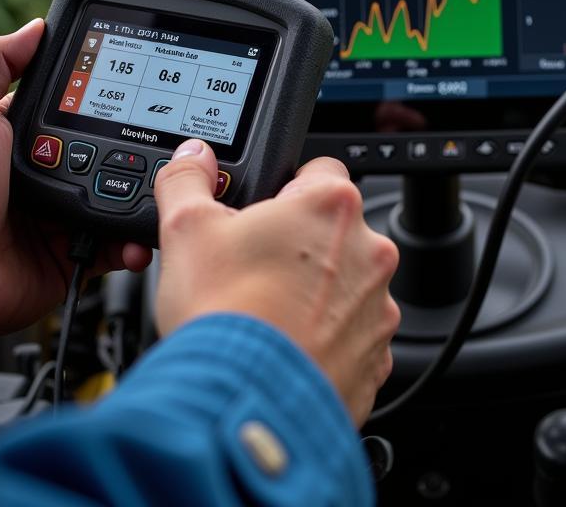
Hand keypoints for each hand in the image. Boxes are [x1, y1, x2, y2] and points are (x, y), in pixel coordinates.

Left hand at [0, 20, 151, 335]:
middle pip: (108, 149)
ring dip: (143, 192)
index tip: (138, 89)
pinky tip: (139, 227)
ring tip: (158, 184)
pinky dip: (132, 237)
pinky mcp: (72, 251)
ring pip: (121, 194)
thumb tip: (34, 27)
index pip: (76, 108)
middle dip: (136, 147)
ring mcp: (60, 212)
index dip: (105, 99)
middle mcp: (45, 172)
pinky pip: (115, 240)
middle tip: (159, 140)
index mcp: (21, 137)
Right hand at [154, 141, 400, 425]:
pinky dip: (326, 341)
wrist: (243, 404)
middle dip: (300, 246)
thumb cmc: (222, 315)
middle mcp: (370, 251)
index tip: (265, 216)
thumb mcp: (186, 231)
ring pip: (346, 285)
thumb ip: (188, 183)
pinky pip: (352, 337)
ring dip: (316, 294)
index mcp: (332, 206)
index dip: (287, 191)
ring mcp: (378, 307)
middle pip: (334, 232)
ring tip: (267, 315)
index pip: (320, 170)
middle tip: (254, 270)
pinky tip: (287, 348)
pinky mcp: (376, 357)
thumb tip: (191, 161)